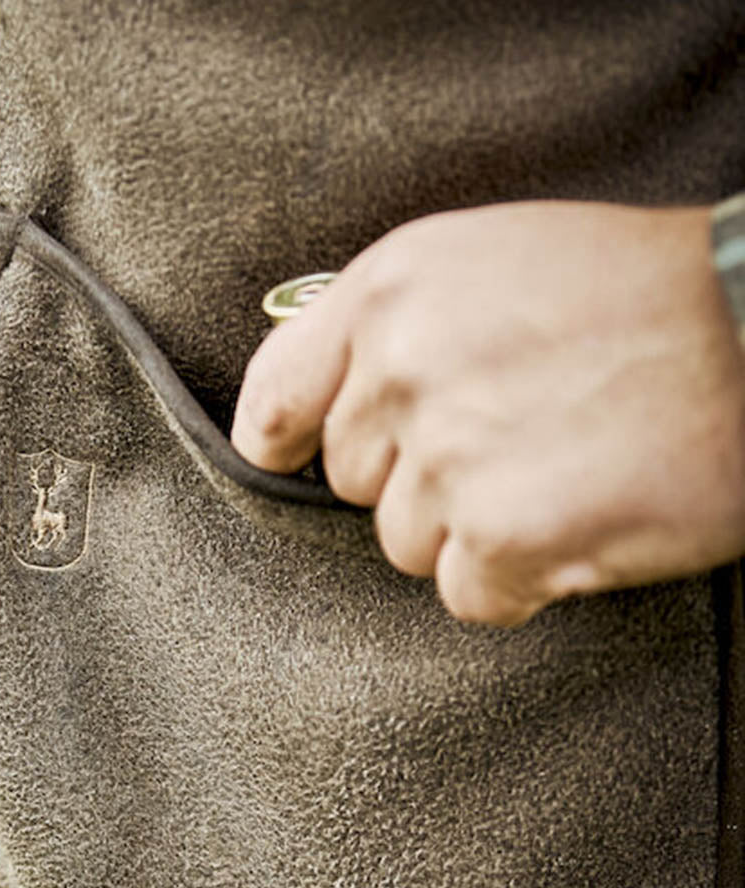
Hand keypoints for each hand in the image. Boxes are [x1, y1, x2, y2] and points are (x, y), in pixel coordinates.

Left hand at [231, 201, 744, 624]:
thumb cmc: (643, 296)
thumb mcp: (494, 264)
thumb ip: (399, 331)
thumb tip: (329, 412)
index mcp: (392, 293)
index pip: (275, 395)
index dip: (281, 440)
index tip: (289, 460)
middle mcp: (404, 370)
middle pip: (353, 481)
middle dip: (417, 480)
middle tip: (512, 442)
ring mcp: (449, 456)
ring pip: (405, 544)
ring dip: (471, 533)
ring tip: (557, 475)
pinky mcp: (502, 533)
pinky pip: (468, 593)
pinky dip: (520, 579)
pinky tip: (579, 523)